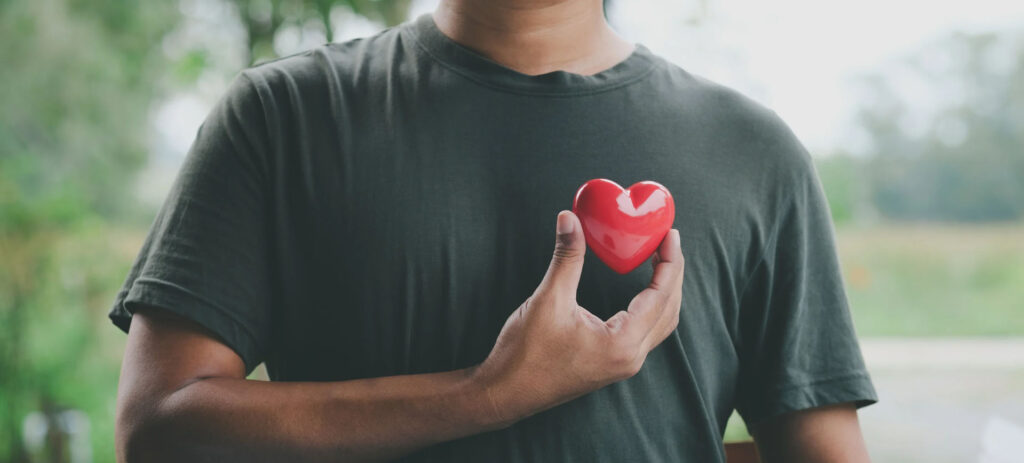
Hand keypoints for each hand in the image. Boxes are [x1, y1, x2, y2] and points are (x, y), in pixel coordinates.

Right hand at [470, 210, 684, 426]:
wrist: (505, 393)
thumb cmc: (525, 354)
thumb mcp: (548, 300)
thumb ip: (566, 258)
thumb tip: (570, 218)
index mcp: (622, 344)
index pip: (661, 296)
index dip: (669, 261)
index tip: (670, 234)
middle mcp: (630, 358)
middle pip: (669, 310)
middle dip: (672, 274)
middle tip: (668, 241)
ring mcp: (623, 364)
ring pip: (661, 324)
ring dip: (665, 292)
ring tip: (660, 260)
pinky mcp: (612, 364)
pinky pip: (646, 333)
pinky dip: (651, 307)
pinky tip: (642, 290)